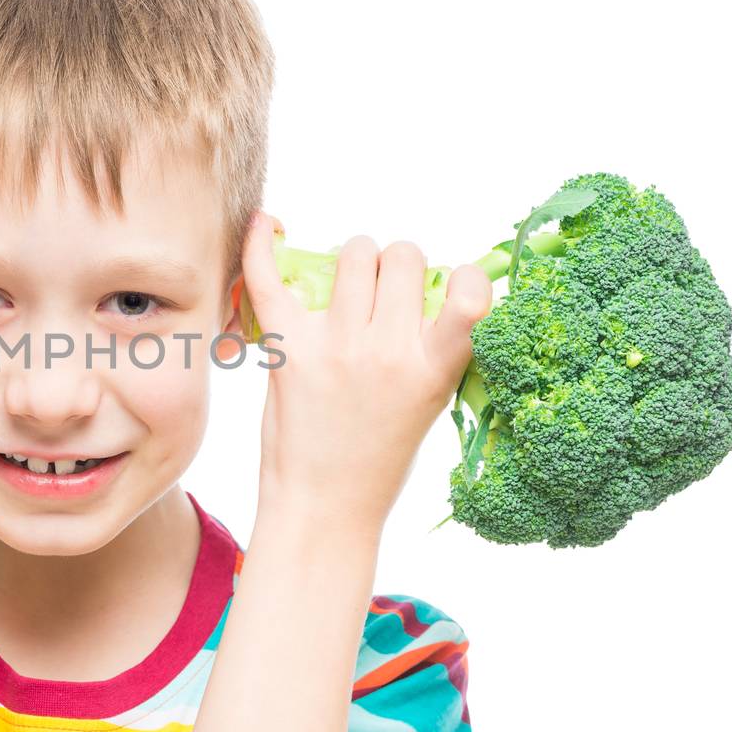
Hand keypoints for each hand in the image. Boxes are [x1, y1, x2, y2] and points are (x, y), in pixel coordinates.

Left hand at [237, 211, 492, 537]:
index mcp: (435, 369)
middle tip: (383, 297)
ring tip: (347, 288)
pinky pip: (270, 278)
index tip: (451, 288)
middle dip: (397, 265)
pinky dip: (263, 244)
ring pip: (354, 253)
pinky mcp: (288, 350)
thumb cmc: (380, 457)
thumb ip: (435, 345)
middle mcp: (388, 352)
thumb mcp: (431, 403)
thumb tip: (432, 280)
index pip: (469, 291)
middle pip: (402, 255)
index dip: (461, 278)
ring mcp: (336, 347)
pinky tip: (267, 223)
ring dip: (354, 259)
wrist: (324, 508)